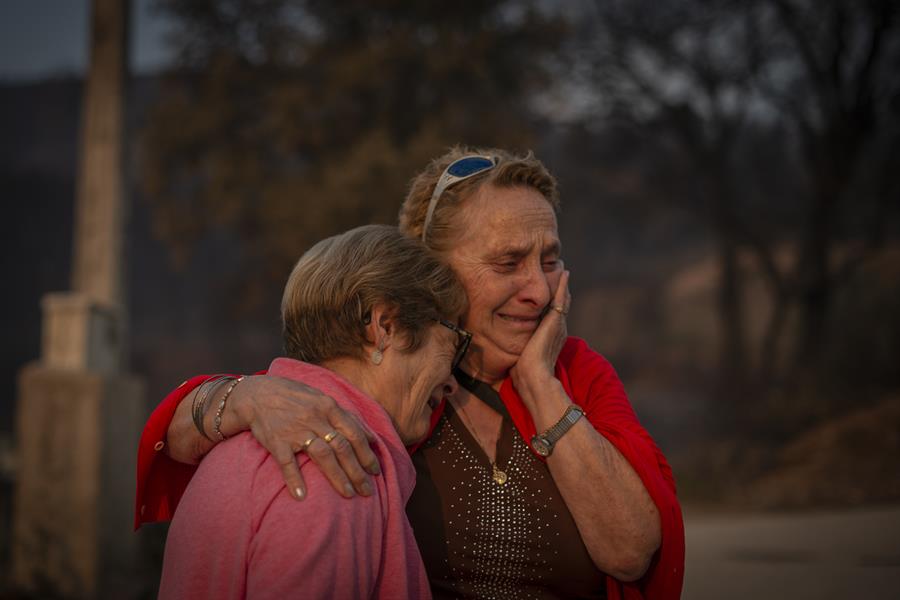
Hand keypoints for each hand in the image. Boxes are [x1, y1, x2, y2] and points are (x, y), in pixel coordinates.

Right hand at [227, 375, 381, 500]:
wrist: (257, 394)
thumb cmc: (294, 397)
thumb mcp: (322, 399)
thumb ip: (346, 417)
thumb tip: (370, 437)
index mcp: (329, 407)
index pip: (354, 434)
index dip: (367, 455)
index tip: (376, 472)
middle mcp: (315, 418)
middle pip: (343, 447)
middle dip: (358, 471)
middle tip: (367, 490)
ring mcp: (296, 430)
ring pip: (323, 455)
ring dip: (337, 477)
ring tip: (348, 494)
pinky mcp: (277, 441)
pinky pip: (287, 462)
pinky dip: (294, 479)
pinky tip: (301, 496)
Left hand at [510, 270, 570, 399]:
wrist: (533, 376)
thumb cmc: (524, 371)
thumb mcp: (522, 353)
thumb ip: (520, 345)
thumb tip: (506, 347)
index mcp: (552, 336)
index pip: (554, 314)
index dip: (554, 302)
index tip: (552, 290)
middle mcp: (559, 328)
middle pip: (562, 304)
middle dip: (562, 290)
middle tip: (562, 274)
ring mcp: (558, 324)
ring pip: (563, 299)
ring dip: (563, 285)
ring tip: (564, 270)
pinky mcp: (556, 320)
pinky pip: (561, 298)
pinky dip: (563, 286)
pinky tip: (564, 274)